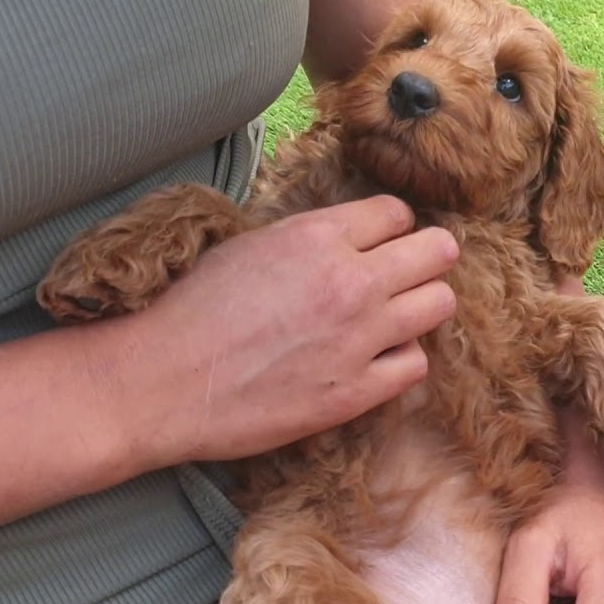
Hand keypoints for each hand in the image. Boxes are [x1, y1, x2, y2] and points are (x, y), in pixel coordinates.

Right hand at [130, 194, 458, 465]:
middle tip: (409, 272)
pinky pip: (417, 363)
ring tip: (396, 315)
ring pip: (440, 304)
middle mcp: (350, 282)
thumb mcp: (250, 246)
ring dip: (423, 305)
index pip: (397, 212)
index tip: (381, 242)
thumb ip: (310, 238)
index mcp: (317, 237)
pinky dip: (402, 359)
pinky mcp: (358, 391)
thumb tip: (348, 236)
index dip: (391, 226)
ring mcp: (360, 338)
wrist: (164, 383)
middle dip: (428, 257)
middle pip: (438, 252)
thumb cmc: (193, 311)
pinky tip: (377, 358)